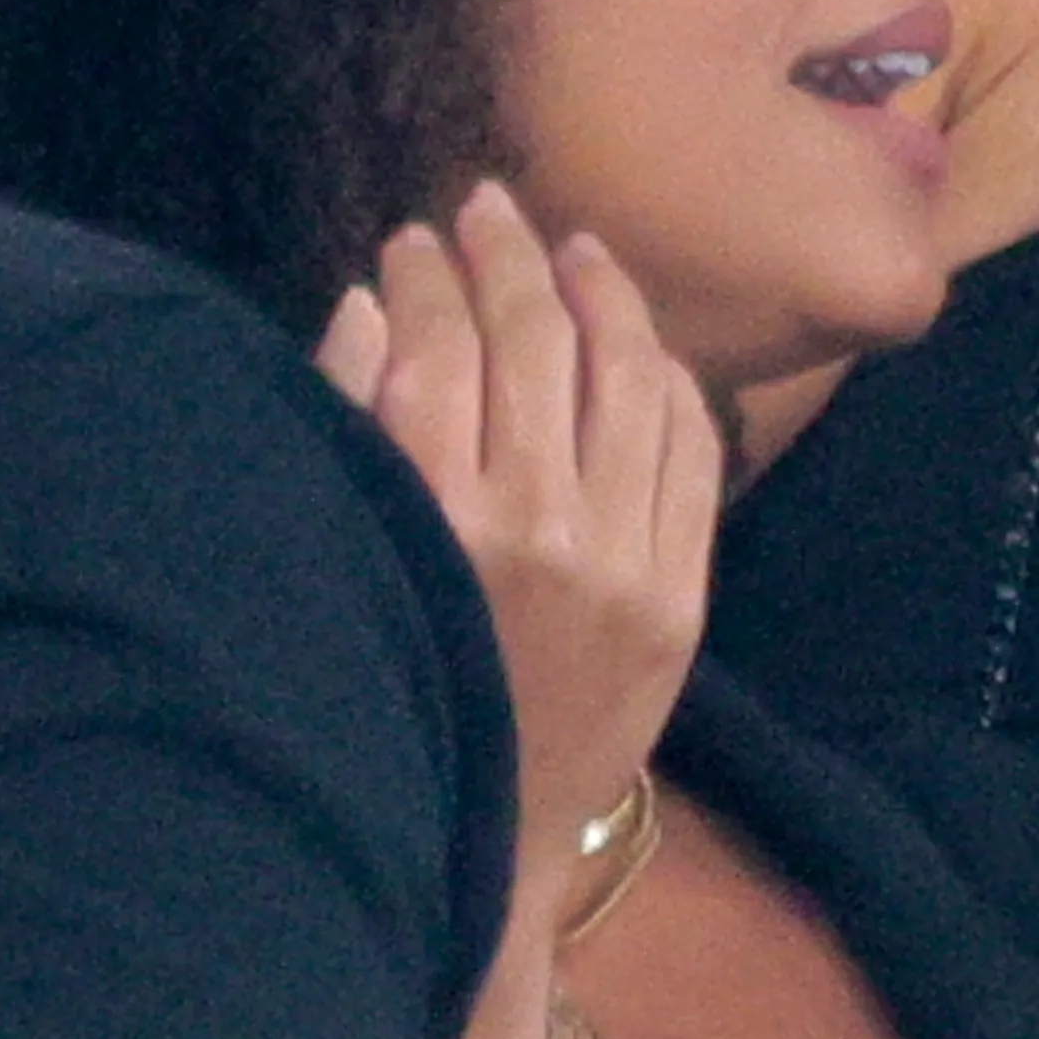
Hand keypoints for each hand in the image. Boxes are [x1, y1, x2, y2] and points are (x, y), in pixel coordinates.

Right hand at [321, 182, 719, 876]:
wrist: (492, 831)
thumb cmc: (395, 689)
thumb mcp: (350, 568)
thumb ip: (351, 430)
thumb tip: (375, 302)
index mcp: (430, 528)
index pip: (435, 356)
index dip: (425, 282)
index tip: (410, 240)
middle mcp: (534, 534)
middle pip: (535, 347)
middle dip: (507, 259)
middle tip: (488, 206)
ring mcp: (622, 562)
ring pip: (628, 379)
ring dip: (600, 293)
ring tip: (573, 243)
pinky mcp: (683, 594)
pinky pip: (688, 447)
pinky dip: (664, 376)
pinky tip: (634, 336)